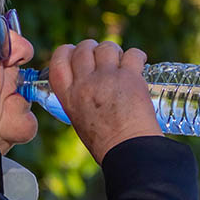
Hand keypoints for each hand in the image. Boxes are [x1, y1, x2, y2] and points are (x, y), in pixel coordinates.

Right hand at [48, 39, 161, 163]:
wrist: (129, 151)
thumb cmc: (106, 143)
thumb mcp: (80, 119)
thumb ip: (80, 98)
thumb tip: (89, 84)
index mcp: (69, 96)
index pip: (59, 60)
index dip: (67, 51)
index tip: (75, 52)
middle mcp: (85, 84)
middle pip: (84, 49)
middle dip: (93, 48)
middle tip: (103, 57)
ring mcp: (107, 78)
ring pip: (107, 48)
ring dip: (115, 51)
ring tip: (121, 62)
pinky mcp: (130, 77)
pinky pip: (133, 54)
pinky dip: (137, 56)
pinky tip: (139, 63)